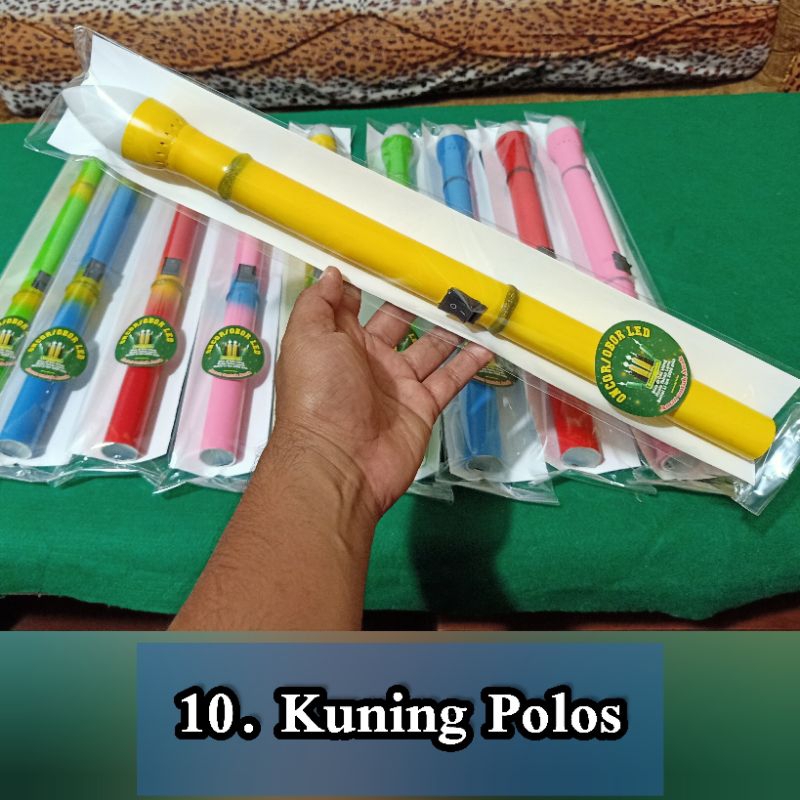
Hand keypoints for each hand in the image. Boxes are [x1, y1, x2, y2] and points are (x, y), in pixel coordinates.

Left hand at [271, 267, 492, 517]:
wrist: (339, 463)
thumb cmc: (319, 393)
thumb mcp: (307, 338)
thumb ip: (319, 304)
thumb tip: (332, 272)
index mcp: (338, 341)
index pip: (354, 304)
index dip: (370, 281)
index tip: (394, 256)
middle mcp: (369, 360)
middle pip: (398, 322)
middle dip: (417, 301)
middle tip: (446, 275)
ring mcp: (398, 384)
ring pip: (430, 348)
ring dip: (450, 328)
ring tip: (475, 303)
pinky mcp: (423, 407)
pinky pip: (448, 380)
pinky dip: (468, 363)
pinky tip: (488, 344)